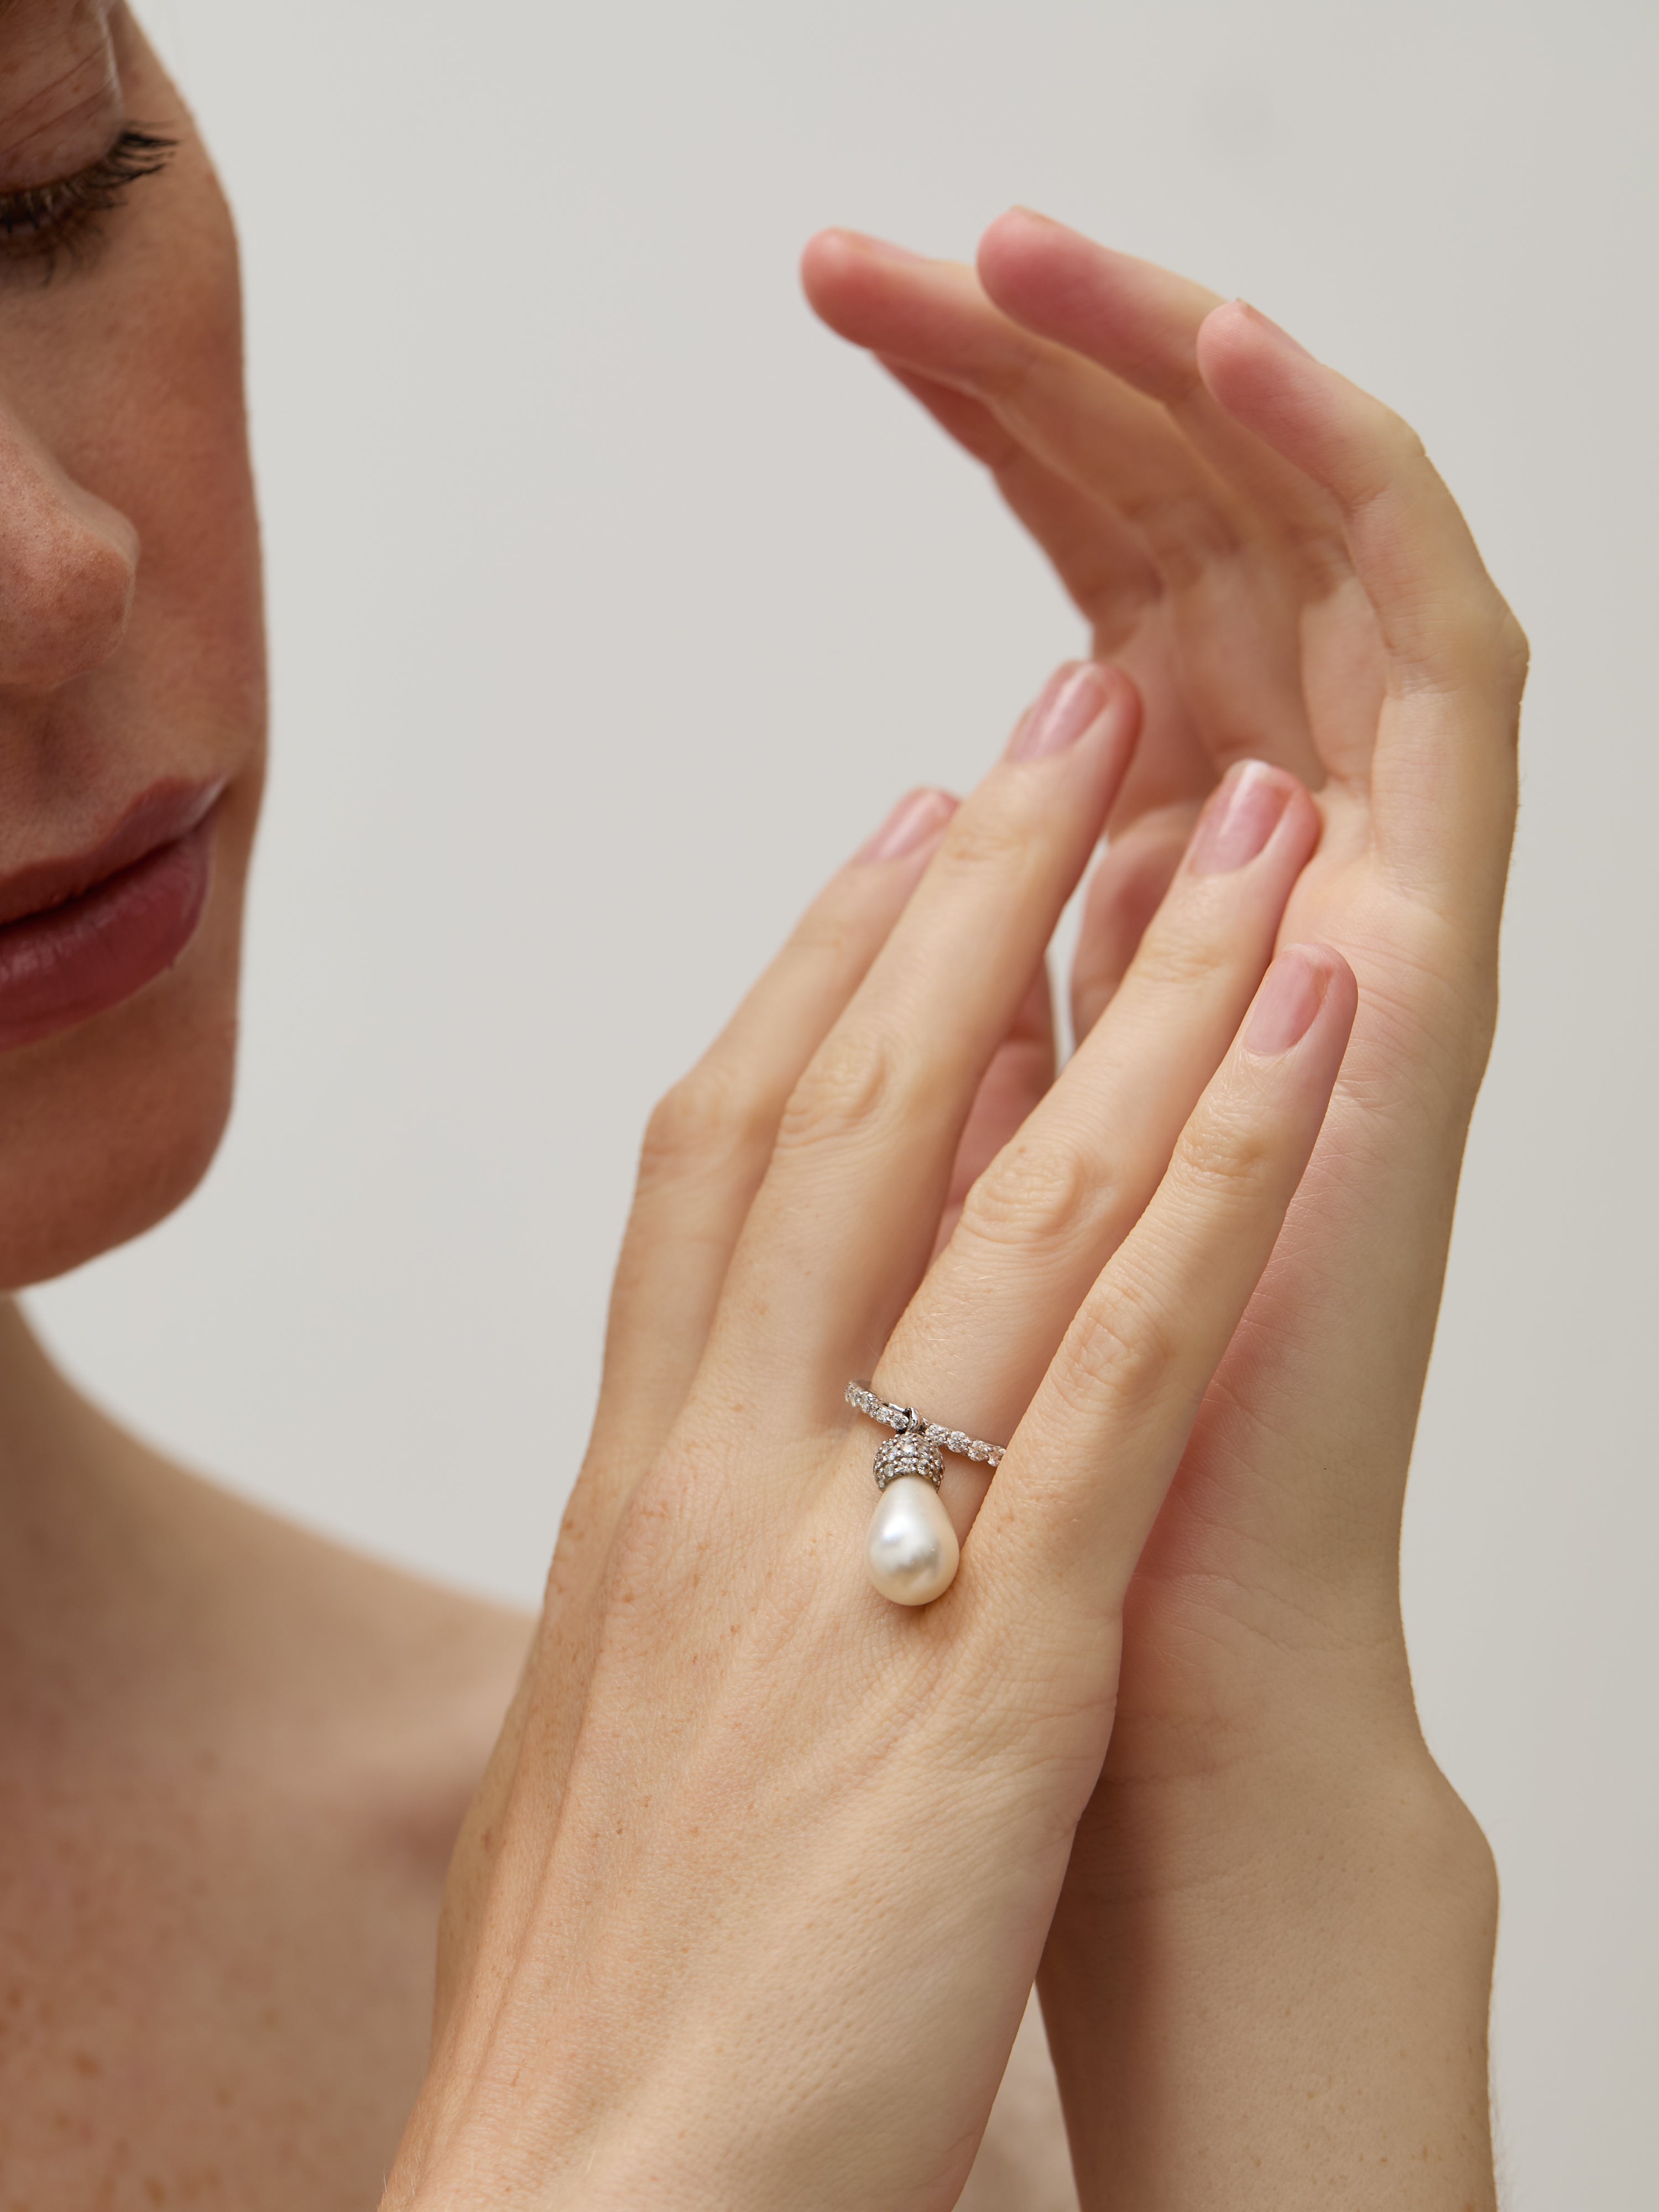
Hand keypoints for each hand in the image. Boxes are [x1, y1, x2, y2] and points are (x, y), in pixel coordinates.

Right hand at [382, 667, 1354, 2209]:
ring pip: (996, 1197)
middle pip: (840, 1114)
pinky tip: (1292, 1041)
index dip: (809, 975)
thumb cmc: (619, 1971)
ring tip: (1221, 818)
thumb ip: (691, 1541)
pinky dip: (1209, 1184)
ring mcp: (854, 1544)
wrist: (584, 2205)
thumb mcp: (634, 1695)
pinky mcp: (986, 1660)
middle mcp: (727, 1464)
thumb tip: (744, 1432)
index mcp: (642, 1480)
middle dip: (959, 899)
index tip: (889, 848)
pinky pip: (1112, 1369)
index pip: (719, 1159)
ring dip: (1124, 985)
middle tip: (1049, 726)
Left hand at [802, 213, 1522, 2204]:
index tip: (848, 306)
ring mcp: (1369, 918)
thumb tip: (934, 817)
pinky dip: (1353, 488)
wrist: (1126, 1653)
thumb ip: (960, 988)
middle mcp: (1266, 897)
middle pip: (1188, 549)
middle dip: (1052, 379)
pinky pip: (1438, 673)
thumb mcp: (941, 1152)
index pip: (1088, 592)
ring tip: (1047, 244)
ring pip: (1307, 569)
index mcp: (1144, 914)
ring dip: (1187, 386)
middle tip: (899, 251)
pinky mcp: (1442, 967)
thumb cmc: (1012, 1433)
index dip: (988, 430)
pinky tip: (1236, 354)